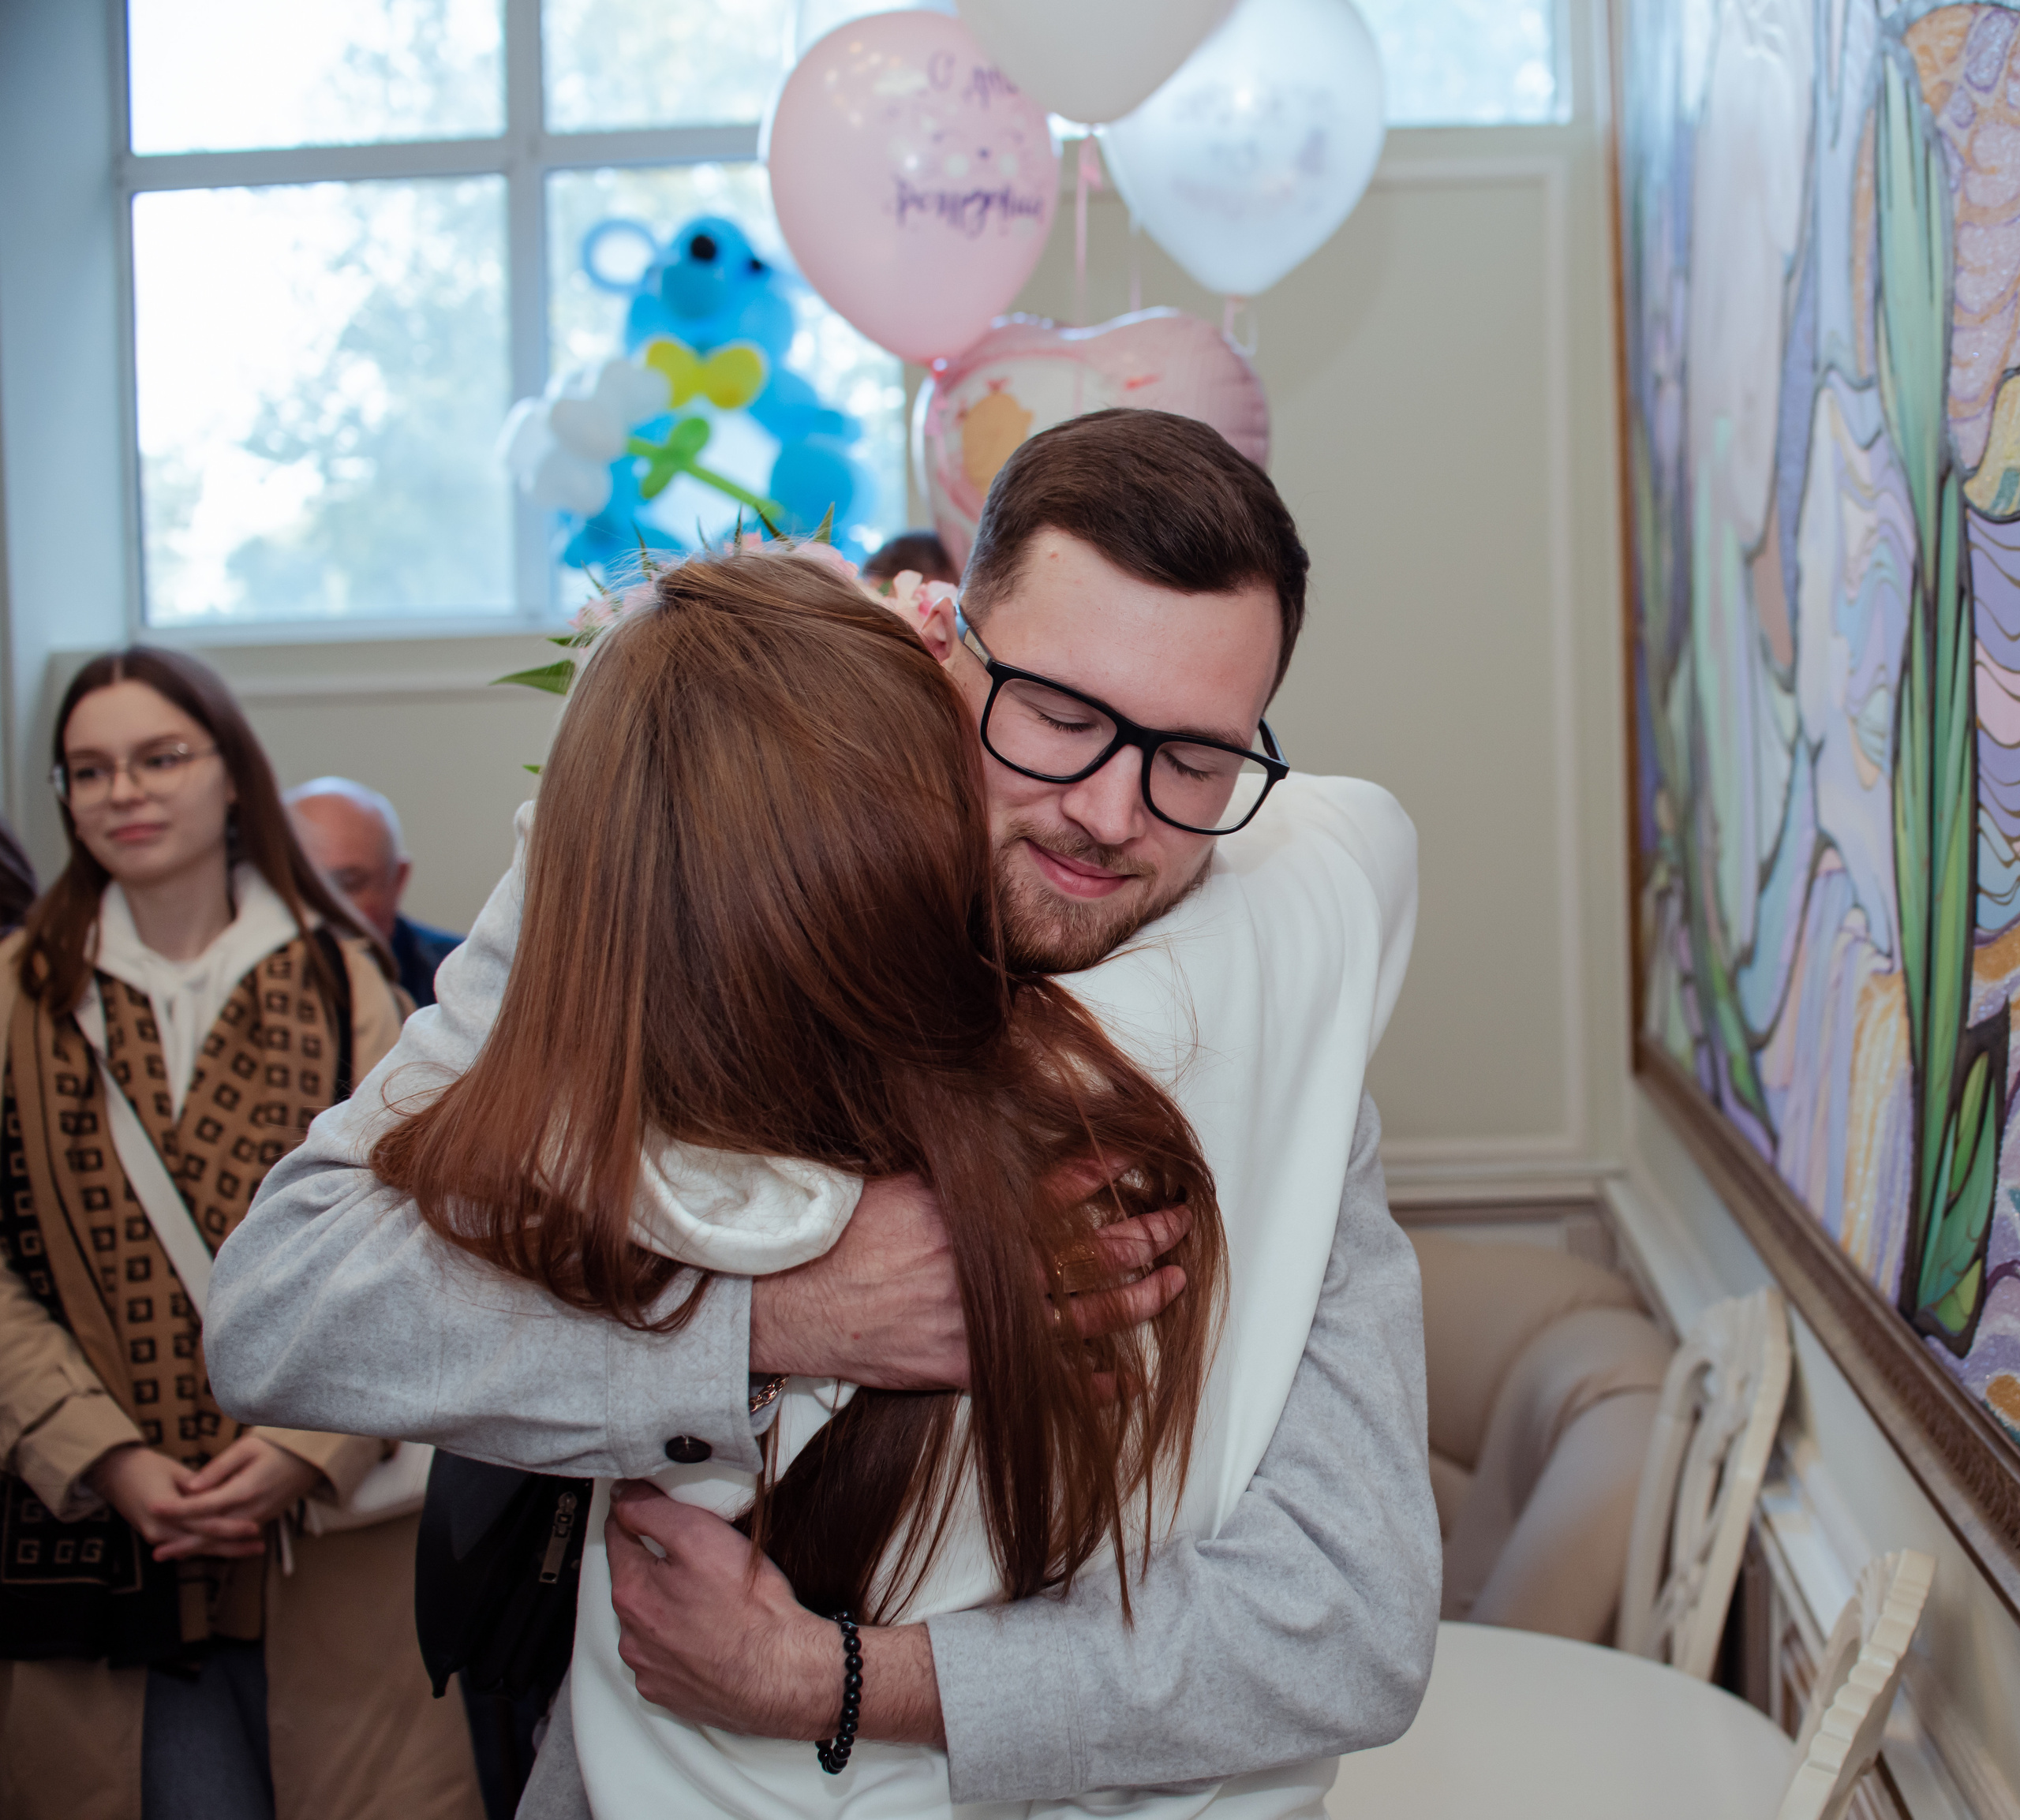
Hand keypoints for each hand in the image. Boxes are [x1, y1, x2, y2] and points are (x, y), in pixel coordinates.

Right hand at [85, 1442, 266, 1560]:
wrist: (113, 1474)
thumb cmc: (146, 1466)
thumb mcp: (175, 1471)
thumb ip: (200, 1488)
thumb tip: (225, 1496)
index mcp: (163, 1511)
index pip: (203, 1524)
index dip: (230, 1527)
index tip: (254, 1527)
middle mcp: (158, 1531)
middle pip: (201, 1542)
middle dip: (231, 1546)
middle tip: (260, 1546)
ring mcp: (155, 1537)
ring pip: (196, 1546)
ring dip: (222, 1548)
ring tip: (251, 1549)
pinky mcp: (157, 1536)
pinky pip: (186, 1543)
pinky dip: (207, 1544)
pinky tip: (229, 1546)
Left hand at [605, 1483, 834, 1735]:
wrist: (783, 1673)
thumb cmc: (749, 1608)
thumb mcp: (699, 1535)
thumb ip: (651, 1511)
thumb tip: (623, 1496)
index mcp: (633, 1591)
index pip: (616, 1534)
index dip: (635, 1512)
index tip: (652, 1504)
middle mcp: (632, 1635)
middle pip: (633, 1579)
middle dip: (655, 1562)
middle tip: (696, 1554)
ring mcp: (650, 1669)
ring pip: (647, 1620)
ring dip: (666, 1604)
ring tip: (708, 1599)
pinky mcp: (670, 1693)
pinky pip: (663, 1657)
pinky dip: (678, 1642)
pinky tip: (708, 1634)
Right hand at [749, 1173, 1191, 1389]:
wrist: (787, 1301)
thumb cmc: (838, 1238)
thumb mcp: (899, 1182)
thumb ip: (953, 1176)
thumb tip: (995, 1147)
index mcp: (972, 1213)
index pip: (1060, 1185)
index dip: (1108, 1173)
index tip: (1142, 1162)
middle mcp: (986, 1266)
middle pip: (1090, 1251)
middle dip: (1144, 1235)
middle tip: (1179, 1223)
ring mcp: (981, 1322)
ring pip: (1084, 1315)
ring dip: (1136, 1299)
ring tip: (1173, 1283)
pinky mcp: (964, 1369)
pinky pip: (1043, 1381)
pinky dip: (1089, 1385)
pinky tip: (1123, 1381)